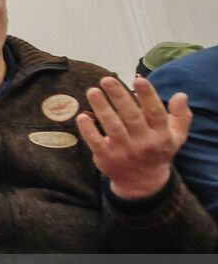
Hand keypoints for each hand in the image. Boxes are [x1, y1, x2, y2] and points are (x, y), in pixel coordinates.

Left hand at [77, 76, 188, 199]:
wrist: (143, 183)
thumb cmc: (157, 151)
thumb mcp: (175, 137)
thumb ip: (180, 116)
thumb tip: (181, 95)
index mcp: (160, 135)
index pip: (155, 113)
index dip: (148, 96)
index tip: (139, 79)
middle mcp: (143, 143)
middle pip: (131, 117)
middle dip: (118, 97)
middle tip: (106, 79)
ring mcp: (124, 152)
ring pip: (112, 127)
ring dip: (102, 108)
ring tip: (93, 91)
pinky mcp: (107, 159)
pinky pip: (96, 143)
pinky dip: (89, 130)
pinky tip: (82, 116)